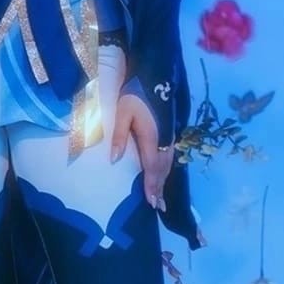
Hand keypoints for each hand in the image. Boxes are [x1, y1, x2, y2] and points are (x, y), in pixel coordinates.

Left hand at [111, 92, 173, 211]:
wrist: (154, 77)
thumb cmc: (135, 94)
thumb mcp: (122, 113)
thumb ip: (119, 136)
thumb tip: (114, 159)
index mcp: (151, 137)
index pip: (151, 166)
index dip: (151, 185)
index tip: (151, 201)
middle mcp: (163, 140)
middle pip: (162, 169)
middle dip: (159, 188)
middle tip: (157, 207)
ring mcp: (168, 136)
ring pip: (167, 164)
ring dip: (163, 181)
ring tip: (160, 198)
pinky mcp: (169, 133)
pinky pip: (168, 157)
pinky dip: (165, 170)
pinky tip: (162, 175)